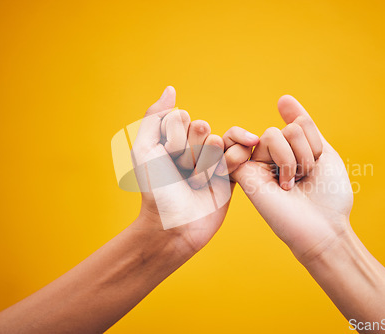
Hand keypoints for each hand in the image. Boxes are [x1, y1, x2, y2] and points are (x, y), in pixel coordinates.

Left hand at [131, 86, 257, 253]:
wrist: (175, 226)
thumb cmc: (156, 191)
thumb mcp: (144, 150)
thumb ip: (153, 117)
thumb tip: (171, 89)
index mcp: (172, 137)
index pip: (181, 118)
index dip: (174, 140)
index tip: (166, 160)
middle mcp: (193, 145)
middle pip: (201, 127)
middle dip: (190, 153)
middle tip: (182, 174)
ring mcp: (213, 157)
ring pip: (218, 140)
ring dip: (206, 165)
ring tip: (197, 183)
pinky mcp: (232, 171)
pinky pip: (240, 150)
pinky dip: (232, 160)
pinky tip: (224, 175)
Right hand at [233, 95, 353, 262]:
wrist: (322, 227)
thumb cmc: (328, 196)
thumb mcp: (323, 152)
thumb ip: (304, 124)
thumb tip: (282, 97)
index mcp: (291, 149)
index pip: (300, 123)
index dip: (315, 143)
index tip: (317, 167)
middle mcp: (272, 154)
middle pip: (288, 128)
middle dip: (306, 153)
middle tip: (304, 178)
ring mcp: (258, 163)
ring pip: (271, 134)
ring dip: (291, 161)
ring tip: (290, 184)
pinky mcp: (243, 173)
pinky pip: (242, 144)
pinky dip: (256, 156)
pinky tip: (275, 182)